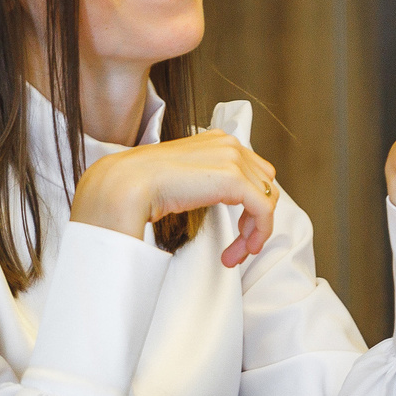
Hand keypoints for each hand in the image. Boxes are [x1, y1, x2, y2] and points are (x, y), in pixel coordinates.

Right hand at [70, 129, 278, 268]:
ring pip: (267, 200)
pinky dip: (259, 232)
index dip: (251, 205)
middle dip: (255, 220)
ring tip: (234, 255)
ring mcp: (233, 158)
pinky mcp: (234, 179)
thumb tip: (215, 196)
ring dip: (254, 232)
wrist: (128, 184)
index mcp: (218, 140)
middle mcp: (229, 144)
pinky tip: (241, 249)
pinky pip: (264, 210)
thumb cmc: (145, 185)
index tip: (238, 233)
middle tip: (239, 248)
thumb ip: (206, 179)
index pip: (254, 172)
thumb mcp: (185, 177)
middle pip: (264, 185)